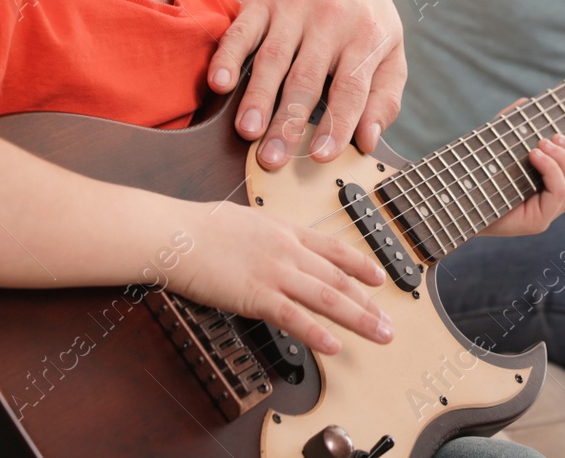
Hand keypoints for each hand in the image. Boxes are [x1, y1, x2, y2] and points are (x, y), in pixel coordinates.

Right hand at [177, 201, 391, 356]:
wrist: (176, 234)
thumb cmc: (201, 226)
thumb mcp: (247, 219)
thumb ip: (268, 233)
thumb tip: (274, 241)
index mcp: (286, 230)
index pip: (333, 248)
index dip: (361, 264)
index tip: (380, 278)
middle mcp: (288, 251)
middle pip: (338, 278)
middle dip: (368, 301)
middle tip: (388, 320)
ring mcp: (275, 273)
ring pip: (327, 297)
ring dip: (358, 318)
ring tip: (380, 333)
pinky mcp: (256, 295)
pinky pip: (294, 317)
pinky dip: (317, 332)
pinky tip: (334, 345)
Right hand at [207, 0, 406, 170]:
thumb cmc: (365, 10)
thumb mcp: (390, 45)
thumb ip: (385, 94)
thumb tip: (368, 141)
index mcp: (367, 37)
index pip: (352, 88)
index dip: (338, 123)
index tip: (323, 157)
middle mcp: (332, 21)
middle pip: (307, 79)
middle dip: (289, 122)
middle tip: (273, 160)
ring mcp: (295, 7)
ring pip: (274, 58)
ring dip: (257, 97)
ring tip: (247, 132)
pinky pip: (244, 29)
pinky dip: (229, 56)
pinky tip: (220, 83)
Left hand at [482, 100, 564, 237]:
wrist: (453, 203)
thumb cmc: (475, 175)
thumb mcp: (498, 146)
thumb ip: (511, 126)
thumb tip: (525, 102)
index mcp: (549, 191)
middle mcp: (552, 206)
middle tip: (553, 137)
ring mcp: (546, 216)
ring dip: (564, 159)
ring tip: (541, 144)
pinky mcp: (537, 222)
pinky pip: (559, 192)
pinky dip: (552, 169)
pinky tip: (534, 155)